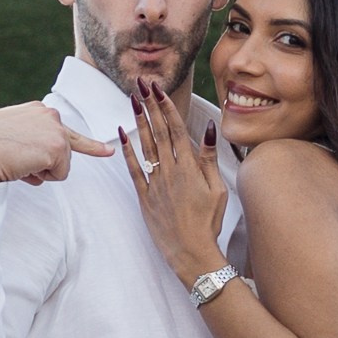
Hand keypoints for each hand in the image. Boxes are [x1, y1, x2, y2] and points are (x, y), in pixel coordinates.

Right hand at [0, 99, 114, 196]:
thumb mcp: (5, 134)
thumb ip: (26, 140)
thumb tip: (38, 167)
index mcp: (36, 110)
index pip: (63, 128)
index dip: (88, 145)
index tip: (108, 152)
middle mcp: (49, 114)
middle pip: (63, 152)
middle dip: (45, 164)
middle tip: (17, 159)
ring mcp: (55, 129)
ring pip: (61, 166)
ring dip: (40, 172)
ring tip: (16, 162)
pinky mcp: (58, 147)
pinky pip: (58, 175)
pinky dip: (42, 178)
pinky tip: (23, 166)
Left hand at [120, 75, 230, 284]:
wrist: (191, 253)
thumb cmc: (209, 222)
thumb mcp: (217, 189)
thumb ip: (209, 158)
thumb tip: (208, 128)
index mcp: (189, 168)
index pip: (175, 129)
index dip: (166, 106)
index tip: (159, 89)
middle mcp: (170, 171)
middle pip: (158, 131)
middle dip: (150, 105)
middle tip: (142, 84)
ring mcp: (155, 183)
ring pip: (144, 146)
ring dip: (138, 121)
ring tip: (132, 100)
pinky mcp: (144, 197)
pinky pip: (133, 169)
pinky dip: (126, 151)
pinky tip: (120, 134)